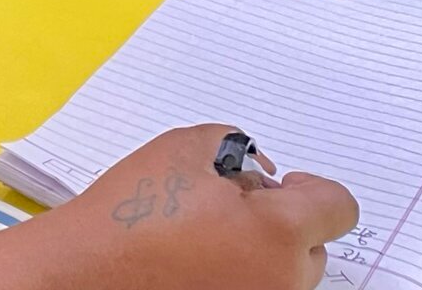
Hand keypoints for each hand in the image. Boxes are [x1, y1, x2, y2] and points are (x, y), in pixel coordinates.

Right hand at [0, 125, 358, 289]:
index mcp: (282, 234)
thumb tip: (262, 180)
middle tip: (226, 210)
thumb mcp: (189, 146)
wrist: (82, 273)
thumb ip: (242, 152)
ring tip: (202, 241)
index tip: (277, 188)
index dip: (310, 190)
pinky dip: (234, 280)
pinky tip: (191, 267)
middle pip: (313, 249)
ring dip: (259, 257)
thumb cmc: (133, 210)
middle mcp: (282, 283)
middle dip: (281, 226)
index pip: (339, 207)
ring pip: (282, 278)